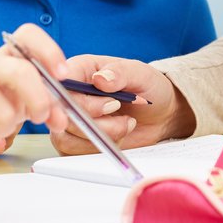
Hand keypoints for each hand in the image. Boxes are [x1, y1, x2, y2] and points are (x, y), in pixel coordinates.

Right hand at [0, 24, 72, 151]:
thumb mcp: (18, 101)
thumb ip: (44, 106)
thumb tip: (62, 119)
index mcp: (7, 56)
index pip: (29, 34)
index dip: (49, 51)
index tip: (61, 75)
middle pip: (21, 73)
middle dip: (39, 101)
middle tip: (39, 117)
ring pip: (4, 111)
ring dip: (5, 127)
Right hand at [46, 54, 184, 155]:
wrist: (160, 113)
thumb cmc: (148, 87)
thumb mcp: (140, 74)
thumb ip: (120, 73)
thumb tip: (99, 79)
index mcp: (80, 70)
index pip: (62, 87)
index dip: (82, 102)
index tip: (113, 105)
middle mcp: (69, 94)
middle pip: (63, 115)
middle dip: (99, 122)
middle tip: (122, 113)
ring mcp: (70, 118)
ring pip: (68, 137)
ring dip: (103, 135)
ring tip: (126, 123)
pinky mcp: (74, 139)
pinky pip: (74, 151)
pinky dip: (100, 147)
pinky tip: (118, 136)